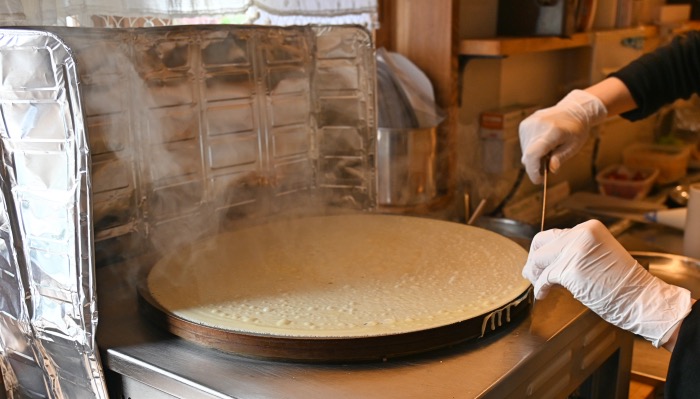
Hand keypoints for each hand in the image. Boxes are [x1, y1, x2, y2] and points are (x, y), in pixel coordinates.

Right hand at [519, 90, 606, 183]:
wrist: (573, 110)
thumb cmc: (576, 130)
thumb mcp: (574, 145)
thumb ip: (561, 157)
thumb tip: (551, 169)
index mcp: (552, 131)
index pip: (534, 154)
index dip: (533, 170)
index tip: (538, 180)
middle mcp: (537, 126)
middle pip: (528, 155)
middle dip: (535, 166)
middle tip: (547, 169)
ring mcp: (529, 124)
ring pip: (525, 151)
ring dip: (533, 157)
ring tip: (548, 151)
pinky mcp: (524, 124)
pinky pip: (524, 144)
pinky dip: (531, 149)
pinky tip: (542, 144)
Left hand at [524, 219, 692, 347]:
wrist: (643, 299)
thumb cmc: (623, 284)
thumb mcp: (597, 256)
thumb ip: (573, 252)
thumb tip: (546, 260)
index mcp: (588, 228)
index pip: (554, 235)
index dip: (543, 251)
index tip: (539, 263)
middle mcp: (580, 234)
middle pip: (540, 243)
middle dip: (533, 260)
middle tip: (531, 274)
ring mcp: (574, 251)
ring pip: (539, 260)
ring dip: (535, 276)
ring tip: (538, 286)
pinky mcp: (570, 270)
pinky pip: (544, 278)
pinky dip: (540, 288)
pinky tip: (542, 294)